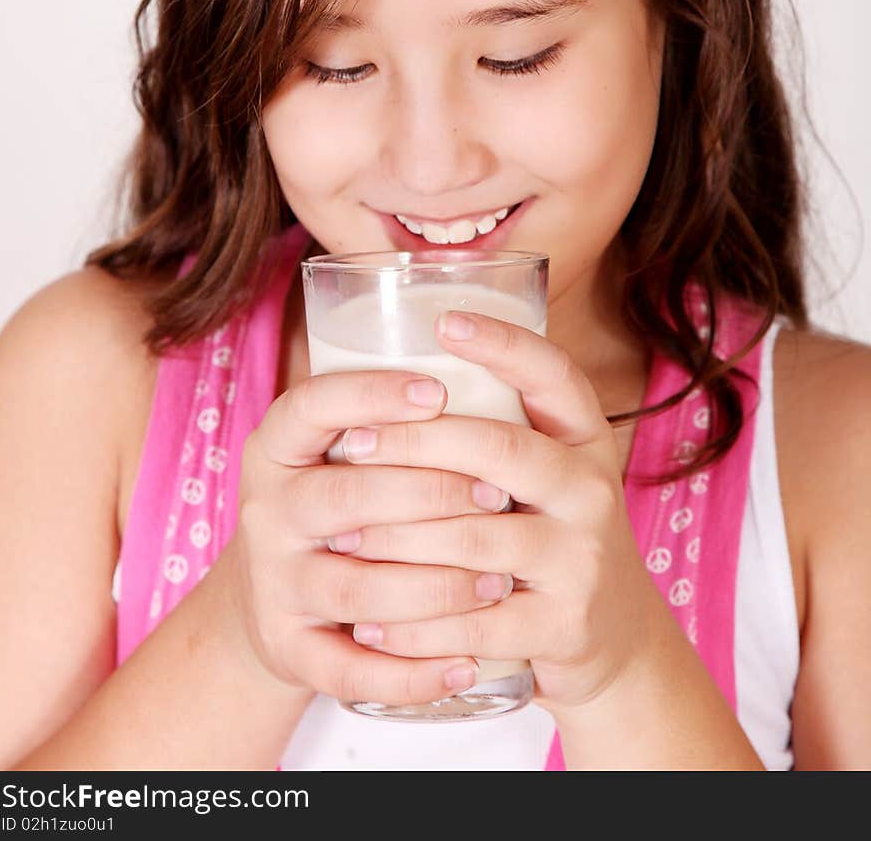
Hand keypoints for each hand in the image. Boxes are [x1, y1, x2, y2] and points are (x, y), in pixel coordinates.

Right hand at [229, 367, 513, 705]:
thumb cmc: (336, 503)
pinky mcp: (288, 650)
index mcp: (276, 447)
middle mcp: (267, 512)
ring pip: (357, 588)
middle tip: (503, 495)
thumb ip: (392, 414)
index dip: (373, 394)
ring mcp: (274, 584)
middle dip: (431, 494)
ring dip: (436, 585)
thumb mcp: (336, 449)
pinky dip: (414, 673)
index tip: (438, 388)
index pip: (313, 406)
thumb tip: (493, 356)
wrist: (272, 601)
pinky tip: (468, 663)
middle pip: (346, 498)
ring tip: (500, 578)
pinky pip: (352, 671)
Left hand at [328, 310, 661, 713]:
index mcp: (583, 438)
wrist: (614, 635)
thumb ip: (493, 425)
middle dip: (416, 443)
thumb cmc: (549, 532)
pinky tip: (368, 624)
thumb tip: (389, 363)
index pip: (553, 373)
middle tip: (351, 444)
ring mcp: (582, 559)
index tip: (445, 321)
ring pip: (475, 539)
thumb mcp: (546, 470)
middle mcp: (592, 490)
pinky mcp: (565, 625)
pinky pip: (476, 623)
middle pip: (499, 448)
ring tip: (341, 538)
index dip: (504, 343)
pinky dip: (415, 626)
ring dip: (398, 538)